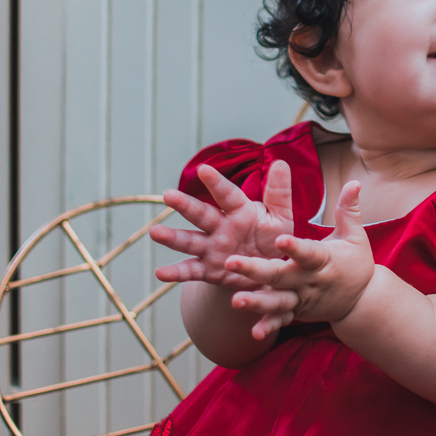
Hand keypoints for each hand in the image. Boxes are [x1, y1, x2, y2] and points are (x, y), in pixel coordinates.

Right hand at [150, 161, 294, 288]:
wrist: (268, 272)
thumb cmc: (274, 239)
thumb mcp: (281, 218)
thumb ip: (279, 193)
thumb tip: (281, 163)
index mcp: (240, 211)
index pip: (227, 195)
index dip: (216, 183)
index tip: (204, 169)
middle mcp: (221, 227)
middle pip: (201, 214)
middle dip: (185, 205)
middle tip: (167, 195)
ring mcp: (212, 248)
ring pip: (190, 241)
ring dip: (172, 237)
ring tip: (154, 232)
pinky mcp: (208, 269)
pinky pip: (190, 271)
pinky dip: (175, 273)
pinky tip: (160, 273)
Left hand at [226, 181, 374, 324]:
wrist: (361, 301)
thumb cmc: (356, 263)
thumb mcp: (355, 237)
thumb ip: (348, 210)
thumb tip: (354, 182)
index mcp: (323, 260)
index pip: (307, 252)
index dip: (294, 247)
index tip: (280, 238)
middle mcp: (309, 281)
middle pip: (280, 276)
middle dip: (255, 270)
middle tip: (231, 262)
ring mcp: (301, 299)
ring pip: (277, 302)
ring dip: (256, 302)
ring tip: (235, 300)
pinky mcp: (296, 312)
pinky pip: (280, 320)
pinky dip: (268, 326)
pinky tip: (254, 333)